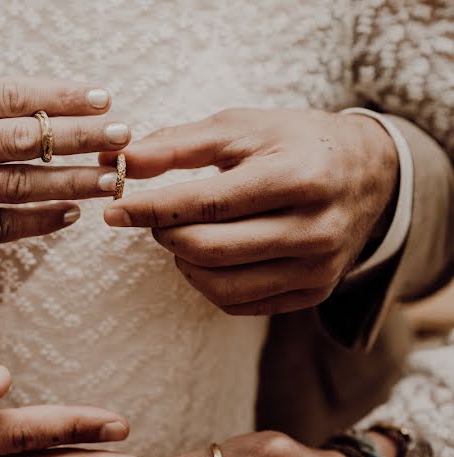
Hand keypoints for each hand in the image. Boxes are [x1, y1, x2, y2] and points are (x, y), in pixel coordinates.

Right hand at [0, 78, 130, 296]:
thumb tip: (22, 110)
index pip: (5, 94)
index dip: (59, 96)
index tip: (102, 96)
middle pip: (20, 137)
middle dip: (79, 136)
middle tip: (124, 136)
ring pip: (15, 184)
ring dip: (70, 182)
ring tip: (110, 180)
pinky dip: (37, 221)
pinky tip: (68, 216)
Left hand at [100, 108, 398, 314]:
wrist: (370, 171)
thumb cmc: (294, 142)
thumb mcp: (240, 127)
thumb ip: (177, 144)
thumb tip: (117, 161)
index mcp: (299, 177)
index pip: (209, 204)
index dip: (152, 209)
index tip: (113, 210)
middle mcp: (315, 228)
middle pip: (210, 249)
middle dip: (165, 234)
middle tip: (155, 218)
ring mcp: (318, 267)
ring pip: (220, 285)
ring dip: (182, 261)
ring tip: (181, 233)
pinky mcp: (314, 292)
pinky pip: (239, 304)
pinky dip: (207, 282)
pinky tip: (205, 256)